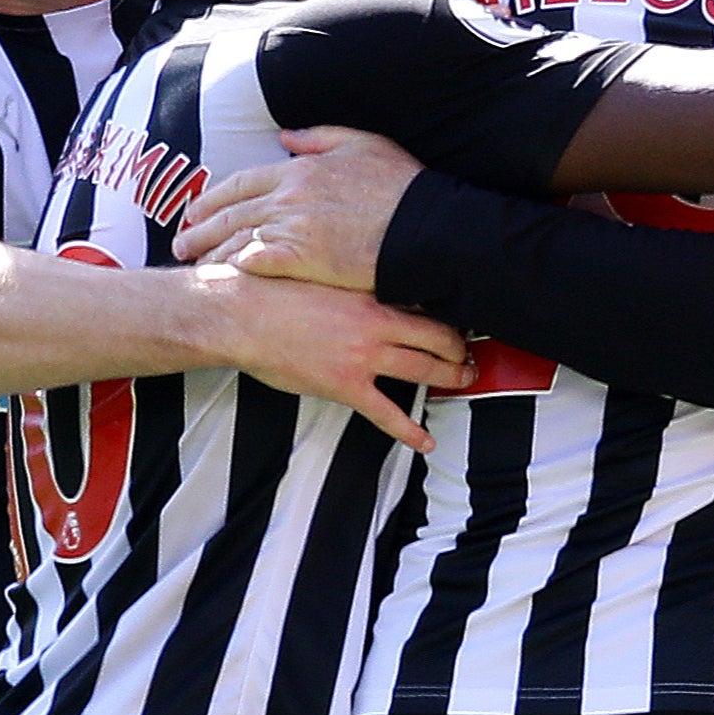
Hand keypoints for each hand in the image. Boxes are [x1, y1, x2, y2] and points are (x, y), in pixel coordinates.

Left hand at [173, 127, 422, 289]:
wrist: (423, 225)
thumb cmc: (401, 186)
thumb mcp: (363, 144)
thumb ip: (319, 138)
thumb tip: (285, 136)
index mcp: (299, 169)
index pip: (242, 181)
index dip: (214, 197)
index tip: (197, 210)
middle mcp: (288, 195)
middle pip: (229, 212)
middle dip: (200, 228)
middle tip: (180, 242)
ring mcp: (292, 228)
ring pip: (236, 239)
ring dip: (211, 253)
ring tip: (193, 266)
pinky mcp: (301, 259)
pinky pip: (256, 263)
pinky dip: (235, 269)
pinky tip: (223, 278)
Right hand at [195, 263, 470, 451]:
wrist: (240, 313)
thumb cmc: (274, 289)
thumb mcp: (324, 273)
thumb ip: (356, 282)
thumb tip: (377, 285)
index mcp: (371, 292)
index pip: (428, 302)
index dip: (451, 315)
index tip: (461, 321)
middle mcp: (376, 322)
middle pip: (439, 337)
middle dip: (462, 349)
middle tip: (472, 356)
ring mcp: (362, 356)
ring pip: (424, 369)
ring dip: (450, 378)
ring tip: (465, 382)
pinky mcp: (344, 385)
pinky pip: (387, 413)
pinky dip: (410, 430)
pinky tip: (425, 441)